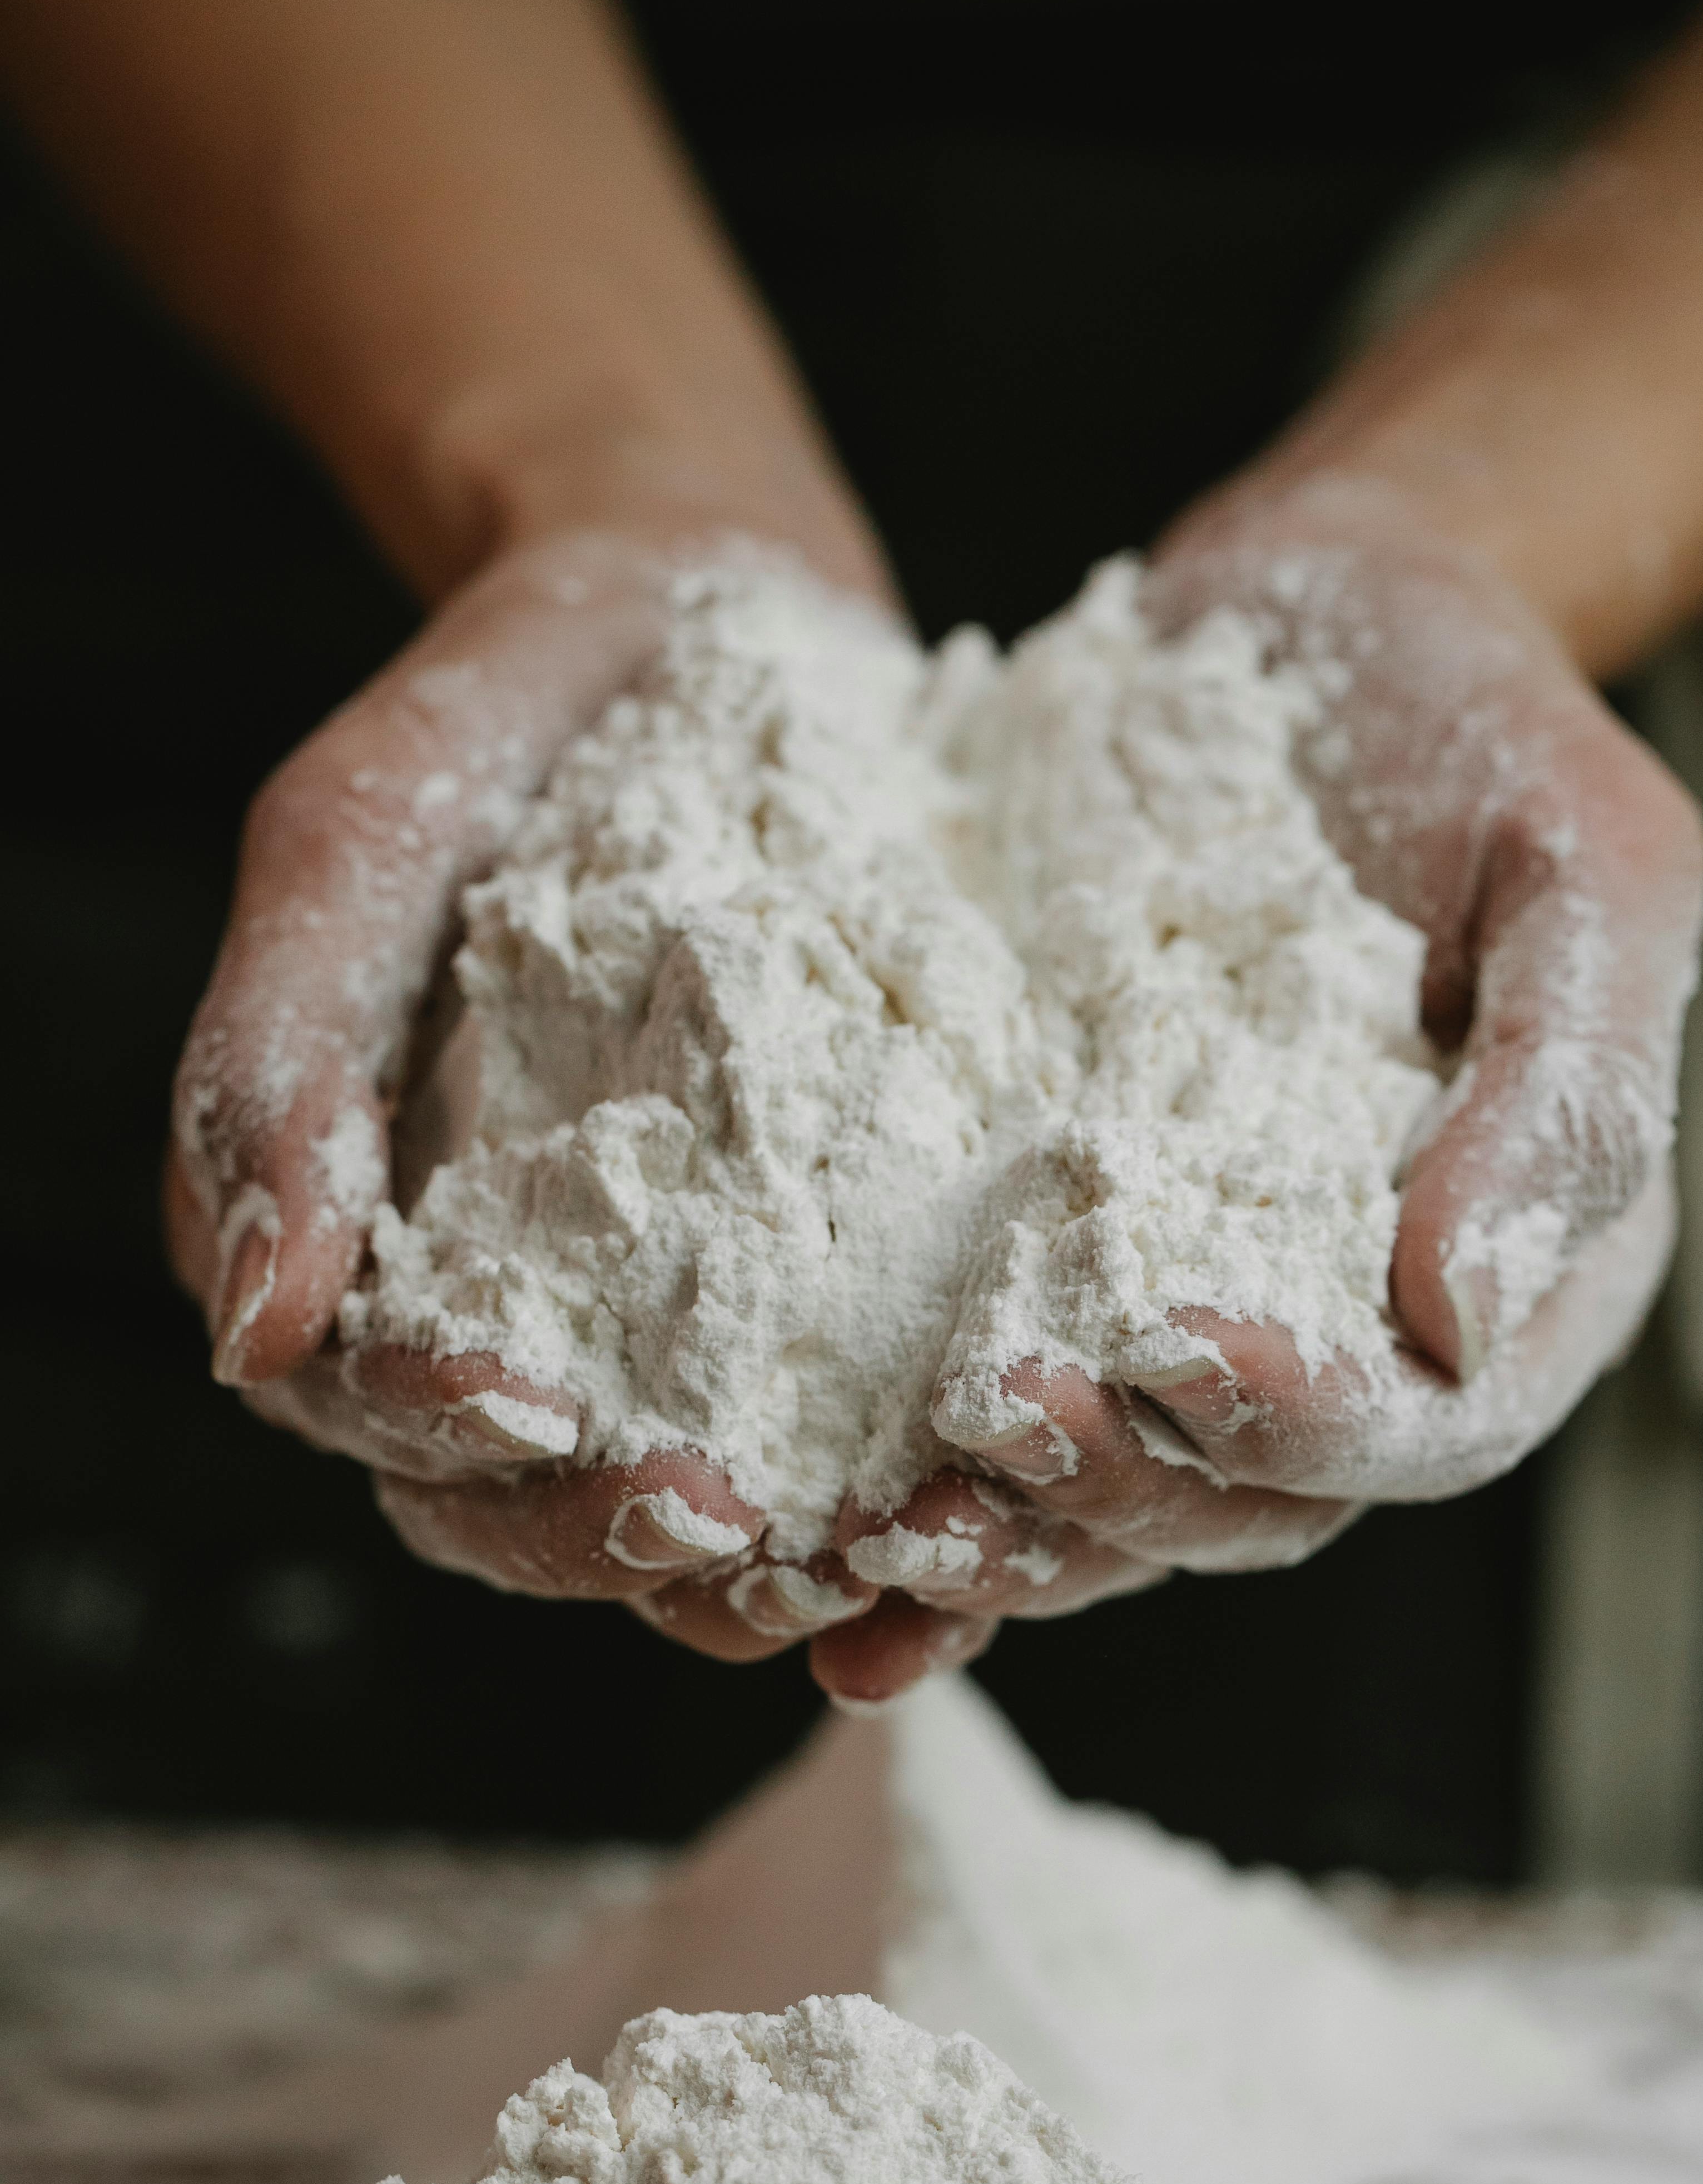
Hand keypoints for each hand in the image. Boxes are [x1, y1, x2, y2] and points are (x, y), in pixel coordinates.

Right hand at [167, 521, 938, 1683]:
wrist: (702, 616)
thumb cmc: (501, 716)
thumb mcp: (355, 844)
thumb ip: (276, 1066)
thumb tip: (252, 1329)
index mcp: (354, 1236)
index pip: (371, 1401)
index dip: (441, 1432)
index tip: (535, 1408)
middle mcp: (500, 1306)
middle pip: (522, 1504)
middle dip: (615, 1538)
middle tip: (735, 1533)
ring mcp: (657, 1311)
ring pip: (680, 1511)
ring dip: (767, 1567)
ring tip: (875, 1557)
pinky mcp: (803, 1281)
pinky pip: (836, 1429)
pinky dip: (889, 1488)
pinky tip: (969, 1499)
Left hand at [829, 475, 1702, 1698]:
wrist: (1303, 616)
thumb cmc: (1481, 724)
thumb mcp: (1586, 865)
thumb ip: (1568, 1090)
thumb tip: (1468, 1320)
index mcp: (1513, 1272)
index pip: (1421, 1421)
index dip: (1303, 1422)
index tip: (1176, 1353)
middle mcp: (1348, 1324)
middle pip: (1242, 1497)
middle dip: (1112, 1487)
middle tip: (983, 1429)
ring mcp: (1188, 1294)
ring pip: (1102, 1483)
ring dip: (990, 1522)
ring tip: (864, 1520)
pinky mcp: (1052, 1248)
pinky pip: (981, 1382)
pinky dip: (899, 1454)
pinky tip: (790, 1502)